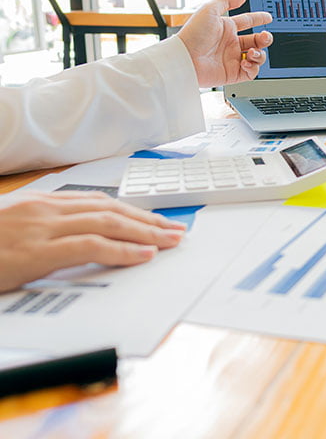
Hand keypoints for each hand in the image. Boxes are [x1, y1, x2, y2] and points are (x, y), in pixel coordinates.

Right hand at [0, 192, 185, 292]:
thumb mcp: (16, 230)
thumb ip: (48, 230)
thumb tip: (83, 238)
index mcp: (42, 203)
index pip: (99, 203)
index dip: (133, 212)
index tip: (157, 221)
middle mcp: (46, 209)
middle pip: (111, 210)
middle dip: (148, 221)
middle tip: (176, 231)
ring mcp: (42, 227)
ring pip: (108, 223)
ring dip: (145, 233)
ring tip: (170, 242)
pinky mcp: (37, 250)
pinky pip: (90, 246)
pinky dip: (122, 249)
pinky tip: (144, 255)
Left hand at [177, 0, 273, 87]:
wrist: (185, 58)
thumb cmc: (193, 34)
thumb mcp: (209, 10)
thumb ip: (226, 1)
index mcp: (226, 28)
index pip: (247, 22)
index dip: (258, 19)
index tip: (268, 17)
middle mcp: (231, 43)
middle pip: (256, 41)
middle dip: (264, 38)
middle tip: (264, 37)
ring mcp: (232, 59)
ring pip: (257, 56)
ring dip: (260, 54)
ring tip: (251, 52)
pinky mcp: (233, 73)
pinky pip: (251, 72)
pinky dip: (253, 68)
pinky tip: (245, 62)